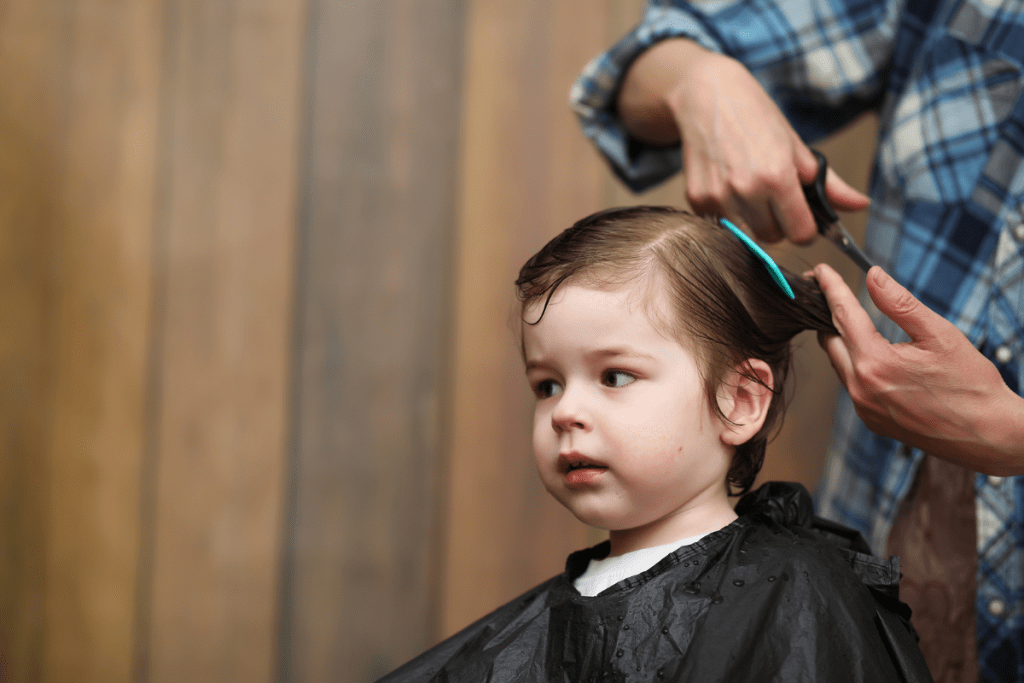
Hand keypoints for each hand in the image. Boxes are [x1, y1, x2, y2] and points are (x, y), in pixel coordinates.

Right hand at [617, 39, 868, 243]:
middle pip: (772, 237)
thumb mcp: (797, 147)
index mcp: (778, 176)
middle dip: (778, 223)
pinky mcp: (696, 199)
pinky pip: (721, 222)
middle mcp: (746, 189)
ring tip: (748, 186)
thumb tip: (861, 205)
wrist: (708, 95)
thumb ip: (828, 184)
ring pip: (745, 233)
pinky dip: (727, 210)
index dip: (805, 228)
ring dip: (752, 218)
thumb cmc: (756, 116)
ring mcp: (718, 196)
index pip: (801, 234)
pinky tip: (726, 183)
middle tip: (773, 196)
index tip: (801, 216)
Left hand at [814, 263, 1023, 473]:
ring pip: (838, 363)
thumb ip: (901, 304)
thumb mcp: (939, 335)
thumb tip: (873, 276)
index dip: (831, 289)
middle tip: (830, 291)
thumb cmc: (971, 385)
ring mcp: (863, 408)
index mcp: (875, 364)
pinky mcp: (871, 420)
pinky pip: (851, 384)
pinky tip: (870, 354)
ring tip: (852, 318)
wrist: (989, 436)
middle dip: (828, 313)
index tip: (821, 271)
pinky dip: (854, 364)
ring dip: (842, 340)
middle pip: (829, 340)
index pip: (842, 316)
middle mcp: (861, 389)